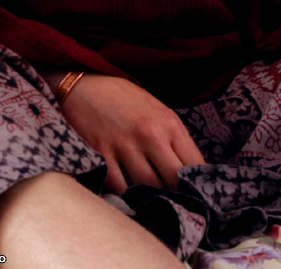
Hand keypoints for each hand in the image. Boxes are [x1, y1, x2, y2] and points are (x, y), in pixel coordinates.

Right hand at [51, 73, 204, 194]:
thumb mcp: (155, 109)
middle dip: (176, 194)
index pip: (194, 163)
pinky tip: (124, 192)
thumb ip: (170, 137)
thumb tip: (185, 171)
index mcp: (168, 122)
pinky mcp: (101, 152)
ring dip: (149, 196)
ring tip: (150, 199)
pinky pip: (118, 186)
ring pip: (147, 187)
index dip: (197, 183)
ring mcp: (125, 144)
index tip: (194, 193)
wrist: (84, 78)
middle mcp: (150, 134)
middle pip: (173, 180)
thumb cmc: (122, 95)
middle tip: (173, 202)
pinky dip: (123, 194)